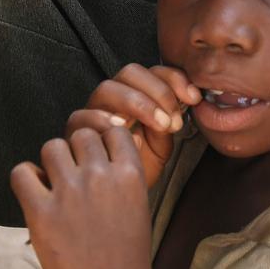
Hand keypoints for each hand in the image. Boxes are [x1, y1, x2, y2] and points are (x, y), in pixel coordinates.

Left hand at [11, 128, 154, 268]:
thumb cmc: (125, 253)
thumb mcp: (138, 202)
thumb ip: (122, 169)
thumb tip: (104, 136)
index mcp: (129, 174)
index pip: (113, 129)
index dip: (103, 142)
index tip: (98, 160)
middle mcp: (100, 177)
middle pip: (81, 134)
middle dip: (77, 151)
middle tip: (76, 176)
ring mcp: (69, 193)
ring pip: (52, 146)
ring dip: (52, 162)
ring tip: (56, 186)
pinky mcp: (41, 213)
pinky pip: (22, 172)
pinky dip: (25, 179)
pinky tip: (35, 193)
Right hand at [65, 63, 200, 188]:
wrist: (120, 197)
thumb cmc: (140, 166)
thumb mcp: (163, 142)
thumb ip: (171, 119)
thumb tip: (189, 99)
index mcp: (137, 93)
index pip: (154, 71)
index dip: (174, 79)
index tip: (194, 98)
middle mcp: (114, 97)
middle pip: (130, 73)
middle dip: (157, 91)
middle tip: (173, 120)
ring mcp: (93, 110)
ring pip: (108, 89)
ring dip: (136, 102)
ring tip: (158, 125)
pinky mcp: (76, 131)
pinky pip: (82, 117)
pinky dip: (103, 120)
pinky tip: (123, 132)